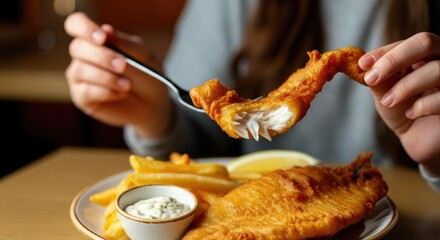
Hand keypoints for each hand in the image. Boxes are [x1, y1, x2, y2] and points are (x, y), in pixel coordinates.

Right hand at [64, 12, 172, 137]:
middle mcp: (83, 55)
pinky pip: (85, 91)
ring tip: (128, 85)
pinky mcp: (82, 97)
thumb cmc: (147, 75)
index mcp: (96, 39)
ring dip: (107, 77)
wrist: (153, 104)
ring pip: (80, 70)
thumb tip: (107, 29)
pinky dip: (106, 92)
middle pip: (78, 48)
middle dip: (102, 57)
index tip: (102, 38)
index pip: (76, 24)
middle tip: (123, 66)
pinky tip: (120, 94)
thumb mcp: (143, 56)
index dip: (84, 27)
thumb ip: (126, 44)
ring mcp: (80, 77)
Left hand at [359, 32, 439, 175]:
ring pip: (436, 69)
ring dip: (405, 86)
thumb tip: (362, 66)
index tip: (362, 64)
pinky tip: (411, 113)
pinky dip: (423, 105)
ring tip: (388, 101)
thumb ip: (377, 78)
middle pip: (426, 42)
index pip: (408, 41)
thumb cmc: (403, 109)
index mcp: (425, 53)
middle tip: (372, 78)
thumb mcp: (385, 92)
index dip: (385, 52)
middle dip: (394, 60)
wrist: (418, 137)